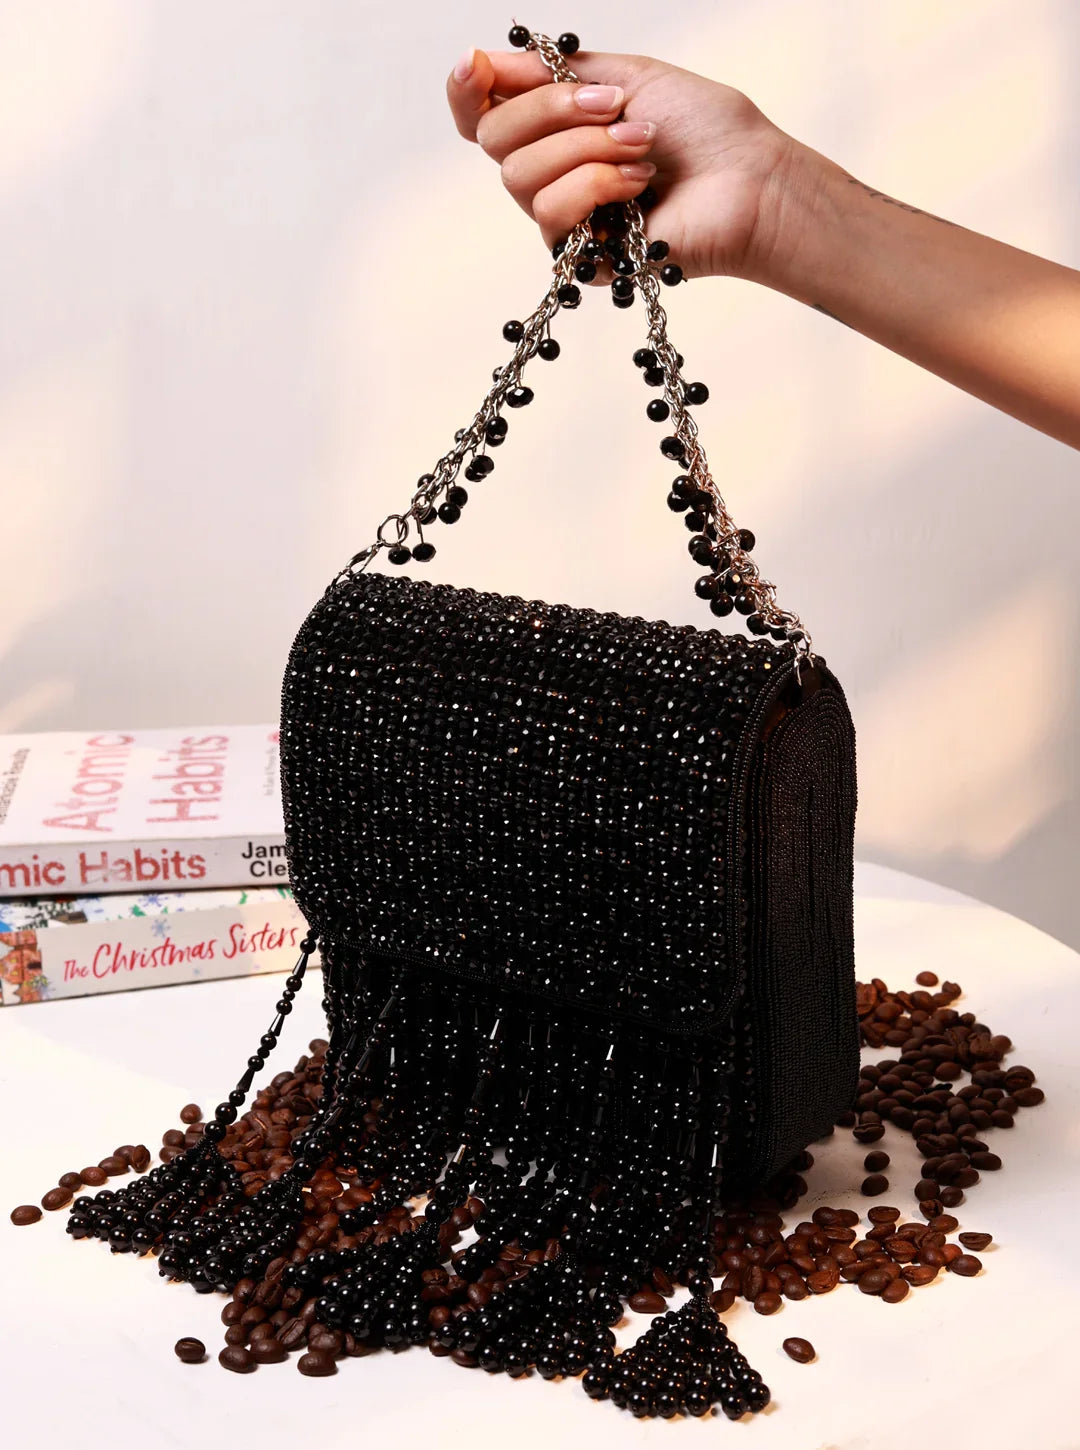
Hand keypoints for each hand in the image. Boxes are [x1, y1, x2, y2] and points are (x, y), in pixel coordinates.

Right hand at [446, 44, 802, 284]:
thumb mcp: (627, 75)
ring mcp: (563, 218)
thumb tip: (491, 62)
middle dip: (552, 110)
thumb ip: (556, 71)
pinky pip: (550, 213)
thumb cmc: (704, 130)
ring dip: (585, 149)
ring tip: (641, 147)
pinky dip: (596, 185)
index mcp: (557, 127)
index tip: (479, 65)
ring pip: (518, 177)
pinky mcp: (580, 257)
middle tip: (614, 106)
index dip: (466, 90)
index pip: (482, 115)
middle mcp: (550, 173)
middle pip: (494, 138)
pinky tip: (639, 183)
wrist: (747, 180)